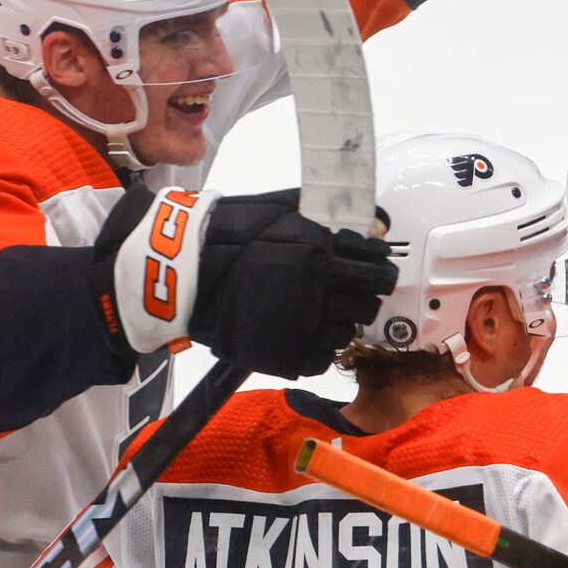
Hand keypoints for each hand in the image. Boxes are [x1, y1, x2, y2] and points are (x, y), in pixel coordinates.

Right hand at [166, 190, 395, 376]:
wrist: (188, 271)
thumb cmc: (236, 233)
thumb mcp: (286, 209)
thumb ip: (329, 214)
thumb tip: (372, 219)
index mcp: (324, 257)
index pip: (378, 273)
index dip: (380, 273)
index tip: (375, 273)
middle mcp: (321, 294)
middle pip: (367, 304)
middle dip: (363, 298)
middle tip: (349, 294)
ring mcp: (304, 327)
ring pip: (346, 333)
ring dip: (341, 323)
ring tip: (323, 313)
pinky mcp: (286, 354)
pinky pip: (321, 359)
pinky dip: (318, 348)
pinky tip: (307, 334)